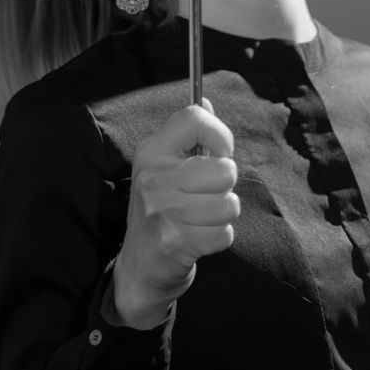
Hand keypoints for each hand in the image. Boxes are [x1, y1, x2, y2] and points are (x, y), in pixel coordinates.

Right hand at [112, 98, 238, 328]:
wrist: (140, 267)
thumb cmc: (161, 211)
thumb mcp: (164, 169)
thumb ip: (187, 136)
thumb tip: (207, 101)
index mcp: (151, 151)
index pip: (194, 117)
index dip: (219, 134)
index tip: (219, 151)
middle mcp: (153, 177)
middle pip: (224, 169)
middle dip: (225, 186)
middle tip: (205, 196)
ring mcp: (163, 210)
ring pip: (229, 203)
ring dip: (223, 215)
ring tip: (202, 219)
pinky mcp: (175, 241)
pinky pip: (225, 233)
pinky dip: (219, 238)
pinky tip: (199, 238)